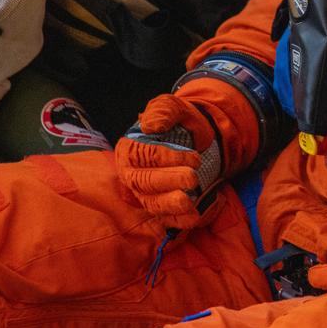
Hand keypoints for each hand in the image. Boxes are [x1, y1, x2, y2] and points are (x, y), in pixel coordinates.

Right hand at [116, 94, 223, 229]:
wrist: (195, 137)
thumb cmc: (178, 121)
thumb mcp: (172, 107)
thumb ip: (163, 112)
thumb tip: (151, 126)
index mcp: (130, 149)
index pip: (144, 156)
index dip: (167, 158)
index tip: (194, 157)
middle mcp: (133, 173)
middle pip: (145, 182)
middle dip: (169, 181)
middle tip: (192, 178)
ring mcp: (145, 193)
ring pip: (152, 203)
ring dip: (170, 205)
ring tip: (189, 203)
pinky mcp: (161, 207)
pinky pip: (166, 218)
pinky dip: (180, 220)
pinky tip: (196, 217)